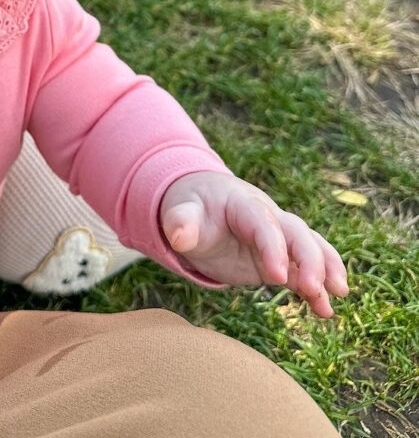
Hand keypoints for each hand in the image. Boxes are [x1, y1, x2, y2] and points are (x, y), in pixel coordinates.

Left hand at [160, 172, 348, 317]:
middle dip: (309, 259)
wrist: (200, 206)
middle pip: (297, 233)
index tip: (275, 276)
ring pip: (310, 248)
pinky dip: (316, 289)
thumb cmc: (190, 207)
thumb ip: (180, 222)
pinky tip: (325, 311)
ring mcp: (277, 239)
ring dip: (325, 269)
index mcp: (243, 204)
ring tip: (337, 294)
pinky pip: (302, 272)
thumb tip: (178, 237)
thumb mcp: (180, 210)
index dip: (272, 247)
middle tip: (313, 288)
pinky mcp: (278, 260)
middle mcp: (267, 218)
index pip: (263, 223)